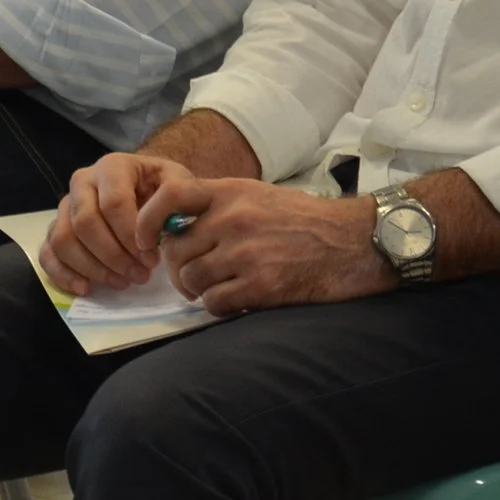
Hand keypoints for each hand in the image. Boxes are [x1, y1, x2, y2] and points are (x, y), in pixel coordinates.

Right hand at [41, 152, 183, 294]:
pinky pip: (47, 253)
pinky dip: (63, 274)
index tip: (152, 259)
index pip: (113, 202)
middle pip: (85, 223)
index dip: (131, 235)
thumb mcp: (181, 185)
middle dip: (113, 255)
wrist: (152, 191)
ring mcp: (65, 206)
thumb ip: (174, 199)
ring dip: (93, 268)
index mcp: (112, 166)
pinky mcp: (55, 229)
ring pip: (63, 240)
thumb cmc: (165, 191)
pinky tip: (86, 288)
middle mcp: (82, 181)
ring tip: (122, 282)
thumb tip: (150, 234)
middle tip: (140, 275)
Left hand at [141, 172, 391, 315]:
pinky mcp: (260, 286)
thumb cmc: (305, 219)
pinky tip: (236, 301)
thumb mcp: (258, 195)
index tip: (145, 240)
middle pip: (175, 250)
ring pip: (191, 280)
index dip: (146, 220)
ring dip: (198, 290)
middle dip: (178, 268)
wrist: (354, 241)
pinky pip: (214, 304)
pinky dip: (219, 307)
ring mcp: (246, 253)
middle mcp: (233, 219)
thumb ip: (217, 205)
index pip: (169, 196)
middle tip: (193, 275)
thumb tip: (172, 227)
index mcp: (231, 191)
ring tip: (218, 287)